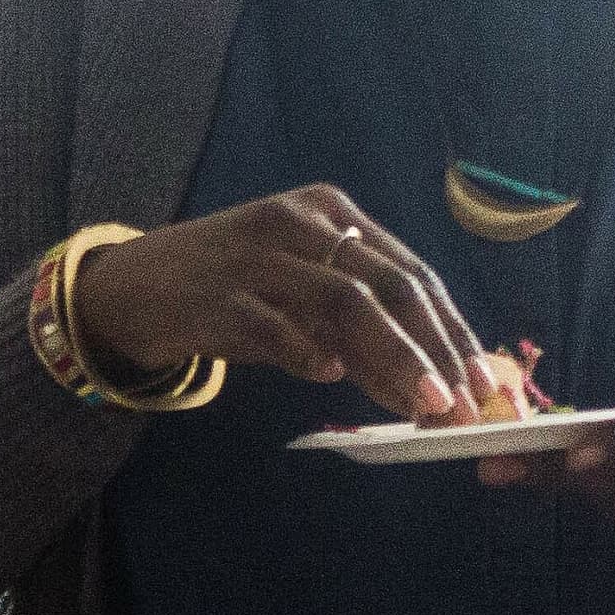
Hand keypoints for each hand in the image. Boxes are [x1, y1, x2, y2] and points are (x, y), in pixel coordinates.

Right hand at [66, 185, 487, 423]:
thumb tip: (430, 387)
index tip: (481, 379)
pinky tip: (330, 376)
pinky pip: (274, 323)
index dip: (452, 327)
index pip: (411, 271)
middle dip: (434, 347)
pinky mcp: (218, 292)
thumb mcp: (301, 299)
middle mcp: (300, 222)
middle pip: (389, 283)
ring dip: (393, 356)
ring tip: (424, 401)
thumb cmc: (232, 292)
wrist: (133, 288)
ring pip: (345, 300)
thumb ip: (360, 333)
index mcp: (330, 212)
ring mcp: (258, 254)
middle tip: (462, 401)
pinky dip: (307, 350)